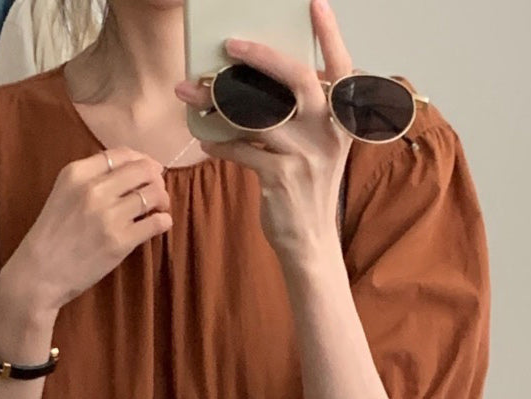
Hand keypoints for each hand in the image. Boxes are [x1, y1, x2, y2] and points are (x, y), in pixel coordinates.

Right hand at [0, 148, 171, 338]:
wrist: (39, 274)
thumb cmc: (51, 236)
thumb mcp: (62, 194)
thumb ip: (89, 179)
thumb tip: (127, 171)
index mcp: (77, 173)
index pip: (121, 154)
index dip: (141, 160)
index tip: (148, 170)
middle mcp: (94, 189)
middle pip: (142, 170)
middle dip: (156, 178)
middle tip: (157, 190)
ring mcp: (108, 215)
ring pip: (153, 194)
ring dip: (162, 199)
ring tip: (159, 207)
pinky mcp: (120, 241)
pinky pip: (155, 223)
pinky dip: (163, 220)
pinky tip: (161, 223)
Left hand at [174, 0, 351, 266]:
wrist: (311, 242)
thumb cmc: (307, 188)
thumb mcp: (317, 148)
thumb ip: (300, 116)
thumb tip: (253, 81)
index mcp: (340, 120)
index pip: (340, 69)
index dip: (329, 35)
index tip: (315, 4)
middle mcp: (328, 132)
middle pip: (295, 80)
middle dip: (261, 57)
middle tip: (229, 45)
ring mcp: (306, 155)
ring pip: (256, 114)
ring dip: (217, 100)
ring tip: (190, 91)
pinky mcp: (281, 178)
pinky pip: (241, 149)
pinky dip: (217, 141)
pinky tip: (202, 136)